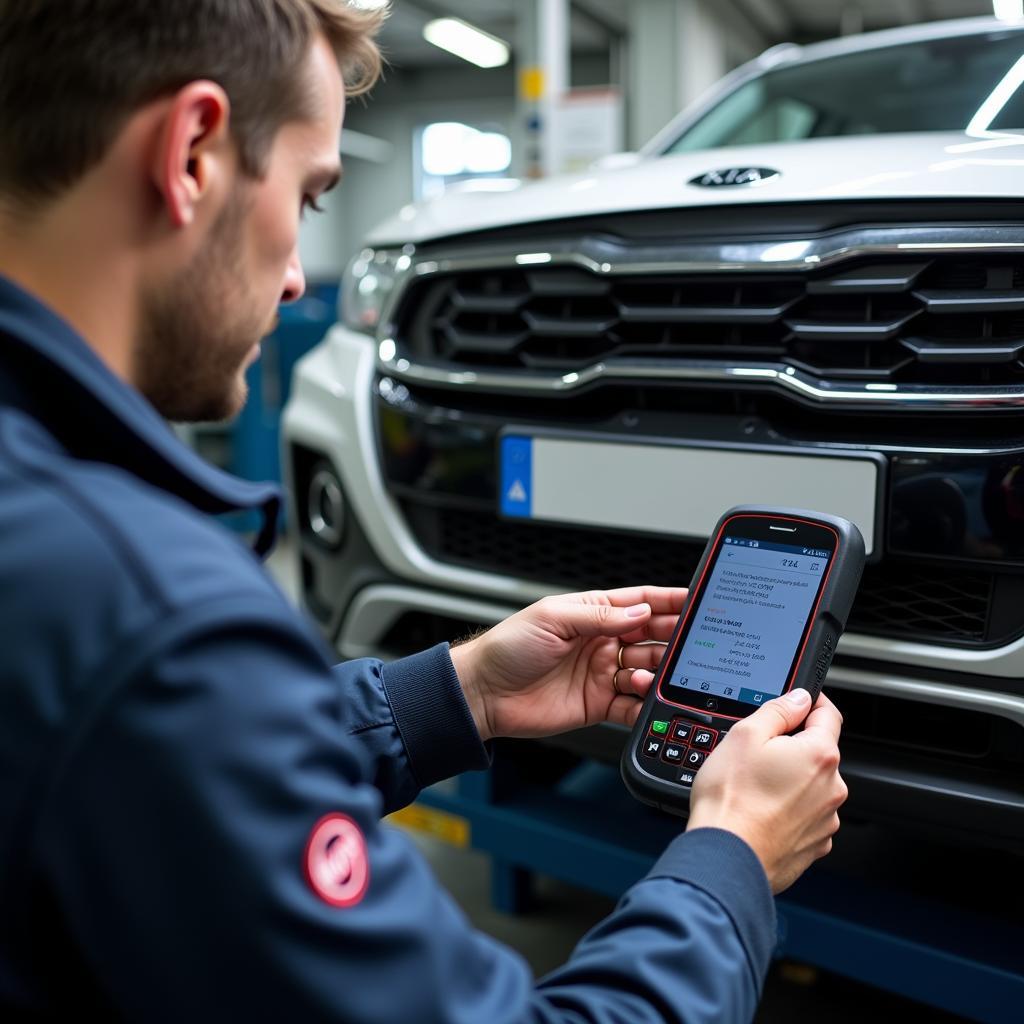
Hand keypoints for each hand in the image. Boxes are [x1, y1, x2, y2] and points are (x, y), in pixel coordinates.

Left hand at [449, 586, 686, 741]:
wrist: (484, 693)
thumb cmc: (508, 648)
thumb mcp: (553, 619)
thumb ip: (599, 616)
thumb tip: (639, 611)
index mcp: (593, 613)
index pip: (641, 602)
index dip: (671, 601)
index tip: (698, 601)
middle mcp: (602, 642)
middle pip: (652, 637)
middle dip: (674, 639)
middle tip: (690, 645)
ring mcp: (602, 674)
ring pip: (646, 671)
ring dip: (655, 673)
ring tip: (645, 675)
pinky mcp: (598, 704)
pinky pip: (632, 705)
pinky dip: (644, 705)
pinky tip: (644, 699)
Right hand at [686, 689, 847, 893]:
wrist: (726, 855)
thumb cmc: (732, 799)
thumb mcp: (745, 735)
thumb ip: (778, 710)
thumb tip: (798, 699)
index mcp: (820, 755)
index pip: (828, 715)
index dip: (810, 702)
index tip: (798, 701)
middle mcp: (832, 788)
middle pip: (817, 753)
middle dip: (792, 747)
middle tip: (757, 753)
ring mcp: (826, 820)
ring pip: (810, 785)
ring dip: (790, 780)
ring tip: (755, 788)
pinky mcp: (815, 844)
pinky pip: (806, 815)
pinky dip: (788, 810)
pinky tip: (762, 811)